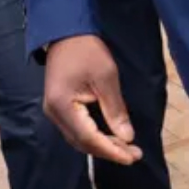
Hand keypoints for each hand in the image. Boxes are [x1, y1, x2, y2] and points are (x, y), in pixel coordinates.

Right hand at [43, 36, 141, 165]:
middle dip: (108, 151)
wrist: (66, 31)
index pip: (88, 137)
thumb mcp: (106, 78)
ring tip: (126, 149)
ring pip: (78, 139)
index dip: (111, 150)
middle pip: (82, 142)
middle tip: (134, 154)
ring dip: (102, 145)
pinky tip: (110, 137)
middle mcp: (54, 113)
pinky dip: (94, 136)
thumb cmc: (87, 50)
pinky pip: (76, 129)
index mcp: (62, 106)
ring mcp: (54, 111)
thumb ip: (115, 110)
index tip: (132, 157)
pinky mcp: (58, 107)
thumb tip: (127, 138)